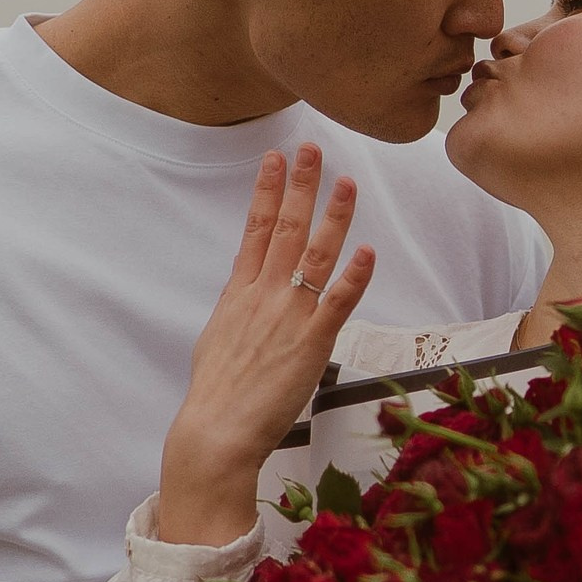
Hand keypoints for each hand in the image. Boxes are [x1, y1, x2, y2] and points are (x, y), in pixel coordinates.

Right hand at [155, 145, 377, 543]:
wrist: (215, 432)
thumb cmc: (216, 394)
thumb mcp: (219, 338)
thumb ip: (238, 310)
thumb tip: (245, 294)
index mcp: (239, 293)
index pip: (255, 229)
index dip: (269, 190)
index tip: (276, 158)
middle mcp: (263, 296)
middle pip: (284, 229)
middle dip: (300, 185)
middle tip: (312, 148)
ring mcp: (288, 317)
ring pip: (314, 255)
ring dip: (333, 216)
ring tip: (347, 183)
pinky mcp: (310, 344)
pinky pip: (336, 303)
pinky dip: (353, 276)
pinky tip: (366, 251)